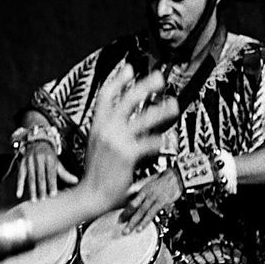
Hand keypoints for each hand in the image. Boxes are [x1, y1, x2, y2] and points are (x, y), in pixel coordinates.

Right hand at [15, 139, 77, 200]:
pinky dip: (19, 186)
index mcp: (49, 158)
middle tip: (43, 199)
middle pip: (40, 176)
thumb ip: (65, 173)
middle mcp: (39, 159)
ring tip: (34, 200)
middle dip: (41, 188)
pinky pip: (20, 176)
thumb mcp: (57, 163)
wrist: (37, 143)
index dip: (52, 184)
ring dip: (32, 189)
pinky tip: (19, 194)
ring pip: (30, 177)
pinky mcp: (22, 164)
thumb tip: (76, 181)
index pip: (51, 173)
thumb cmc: (49, 156)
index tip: (53, 194)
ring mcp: (29, 161)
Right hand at [80, 64, 176, 215]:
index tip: (130, 68)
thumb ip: (108, 130)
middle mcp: (105, 129)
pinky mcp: (127, 154)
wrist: (91, 194)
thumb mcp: (97, 145)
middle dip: (144, 86)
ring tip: (173, 105)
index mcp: (97, 125)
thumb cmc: (97, 172)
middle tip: (160, 78)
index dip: (118, 80)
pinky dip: (160, 141)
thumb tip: (123, 119)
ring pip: (143, 119)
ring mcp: (116, 140)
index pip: (105, 95)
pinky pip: (150, 142)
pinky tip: (166, 141)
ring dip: (161, 110)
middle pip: (126, 99)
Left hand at [122, 169, 180, 232]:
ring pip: (142, 211)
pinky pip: (152, 213)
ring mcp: (154, 198)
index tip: (120, 219)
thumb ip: (141, 192)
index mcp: (142, 190)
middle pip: (134, 207)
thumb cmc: (162, 182)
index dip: (125, 211)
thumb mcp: (149, 184)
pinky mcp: (162, 202)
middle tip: (120, 227)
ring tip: (128, 230)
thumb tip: (131, 197)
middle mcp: (147, 194)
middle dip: (127, 218)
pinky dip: (145, 221)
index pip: (131, 202)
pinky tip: (140, 227)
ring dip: (134, 222)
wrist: (175, 177)